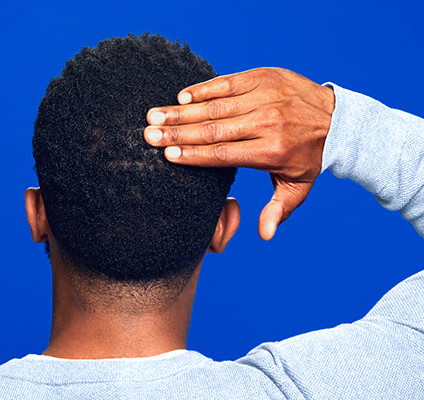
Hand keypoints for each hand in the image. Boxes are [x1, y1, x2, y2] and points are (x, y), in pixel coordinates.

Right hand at [144, 68, 334, 239]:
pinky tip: (181, 96)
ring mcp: (265, 96)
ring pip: (216, 106)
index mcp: (271, 151)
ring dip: (181, 111)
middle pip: (213, 129)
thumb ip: (278, 210)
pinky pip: (228, 82)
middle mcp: (266, 122)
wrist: (337, 119)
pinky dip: (203, 89)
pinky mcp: (263, 77)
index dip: (193, 155)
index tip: (166, 155)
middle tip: (148, 134)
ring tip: (154, 115)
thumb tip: (264, 236)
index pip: (223, 154)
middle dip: (177, 132)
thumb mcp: (297, 187)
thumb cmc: (309, 157)